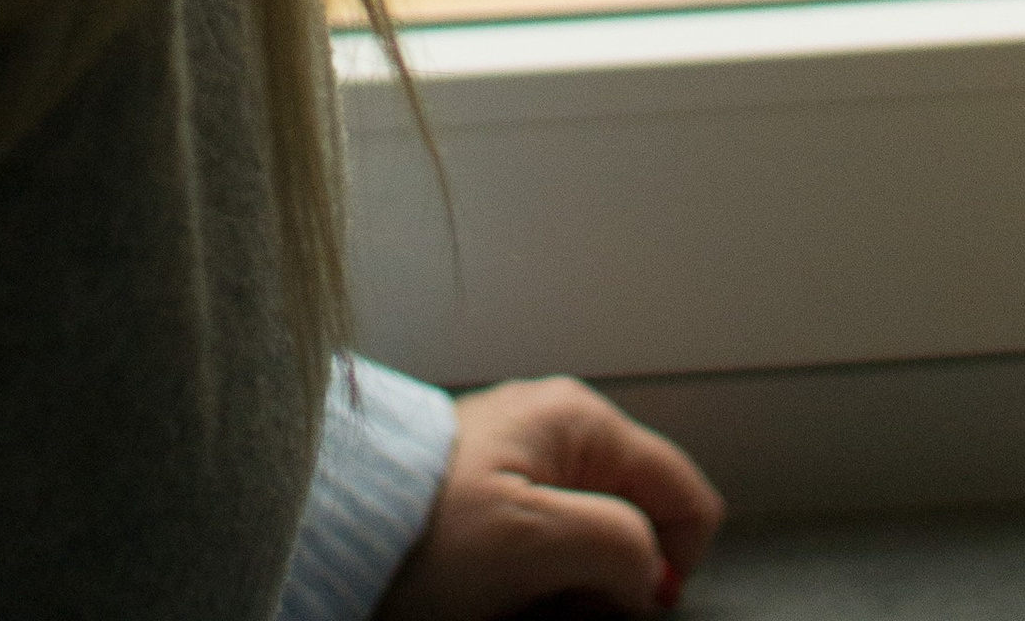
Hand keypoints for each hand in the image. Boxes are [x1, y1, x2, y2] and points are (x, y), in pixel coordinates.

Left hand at [375, 376, 724, 617]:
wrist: (340, 529)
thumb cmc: (429, 529)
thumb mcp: (533, 537)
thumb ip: (617, 542)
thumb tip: (651, 572)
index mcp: (584, 421)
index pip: (684, 491)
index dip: (675, 561)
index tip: (625, 604)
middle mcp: (565, 433)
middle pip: (640, 523)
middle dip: (615, 580)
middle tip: (559, 603)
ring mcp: (531, 466)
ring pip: (598, 547)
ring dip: (576, 590)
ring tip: (521, 600)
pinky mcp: (501, 502)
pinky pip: (554, 554)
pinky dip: (543, 587)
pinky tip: (502, 596)